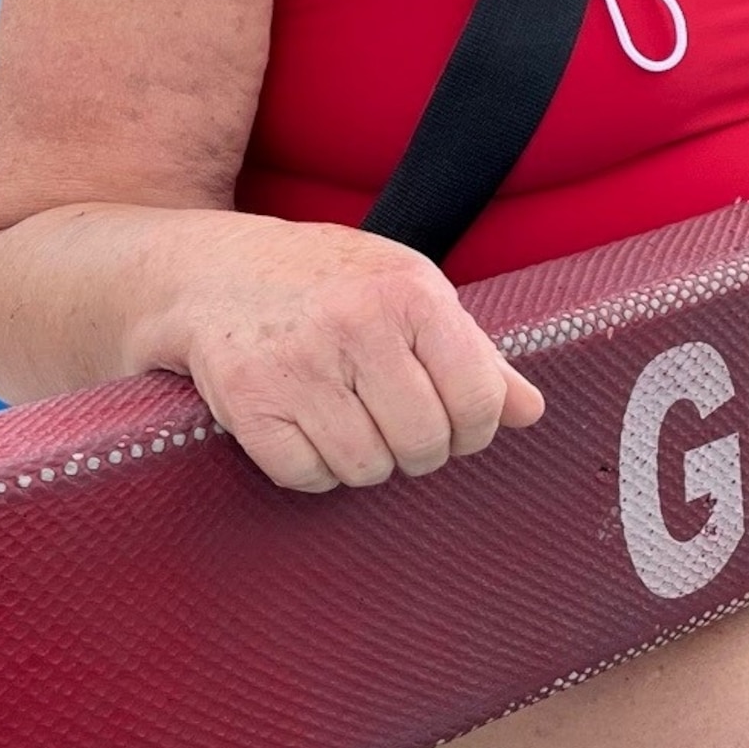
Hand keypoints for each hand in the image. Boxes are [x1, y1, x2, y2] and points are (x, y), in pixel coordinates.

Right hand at [162, 221, 545, 493]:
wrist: (217, 270)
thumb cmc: (331, 284)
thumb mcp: (411, 292)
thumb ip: (476, 354)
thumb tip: (531, 412)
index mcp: (411, 294)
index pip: (478, 401)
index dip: (474, 430)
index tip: (456, 425)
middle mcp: (356, 325)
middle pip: (423, 444)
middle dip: (418, 450)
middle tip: (397, 425)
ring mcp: (298, 365)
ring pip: (366, 469)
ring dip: (364, 461)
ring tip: (350, 420)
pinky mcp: (248, 401)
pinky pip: (305, 477)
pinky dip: (312, 469)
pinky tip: (307, 430)